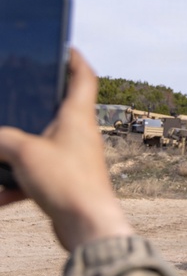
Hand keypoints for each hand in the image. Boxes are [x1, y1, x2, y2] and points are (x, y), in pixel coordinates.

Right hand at [0, 49, 133, 249]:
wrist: (88, 227)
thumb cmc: (66, 183)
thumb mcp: (22, 152)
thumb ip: (0, 139)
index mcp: (77, 117)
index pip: (83, 77)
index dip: (74, 59)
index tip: (62, 48)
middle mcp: (80, 135)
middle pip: (58, 110)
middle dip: (34, 105)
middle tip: (15, 97)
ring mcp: (74, 159)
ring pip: (39, 146)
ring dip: (14, 153)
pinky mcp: (66, 183)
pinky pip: (35, 176)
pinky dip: (14, 184)